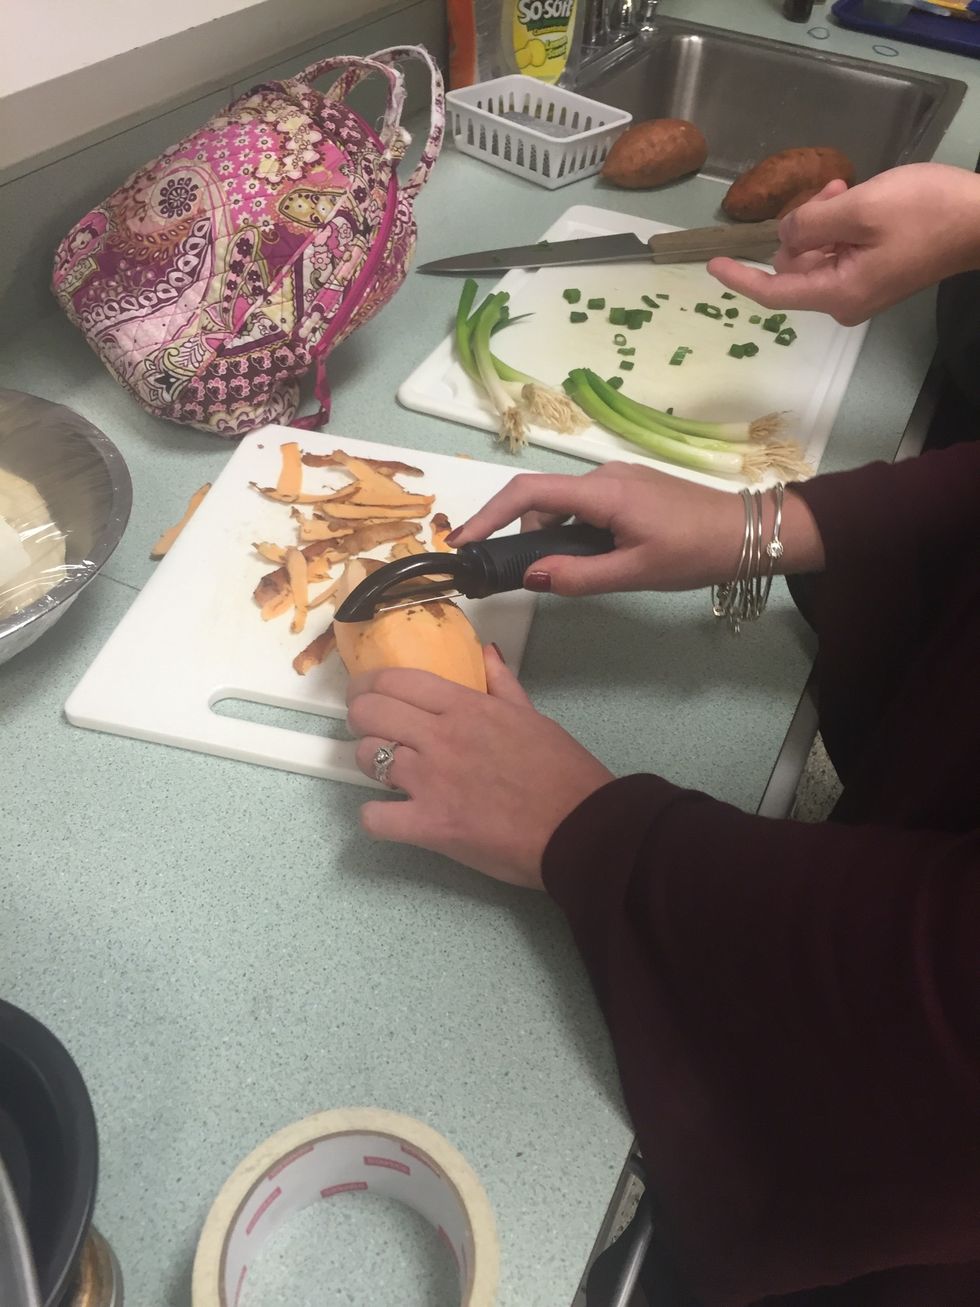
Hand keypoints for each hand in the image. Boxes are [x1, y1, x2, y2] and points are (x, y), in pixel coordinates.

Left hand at [346, 647, 612, 887]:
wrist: (580, 829)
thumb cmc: (563, 773)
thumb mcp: (533, 717)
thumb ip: (502, 684)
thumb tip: (487, 653)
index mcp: (467, 707)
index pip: (396, 680)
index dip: (370, 684)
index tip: (366, 691)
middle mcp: (441, 737)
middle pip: (369, 712)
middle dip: (359, 716)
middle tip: (366, 726)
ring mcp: (431, 781)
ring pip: (364, 757)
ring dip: (367, 762)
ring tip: (384, 770)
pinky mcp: (429, 825)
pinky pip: (375, 817)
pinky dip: (376, 817)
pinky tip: (390, 815)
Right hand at [450, 462, 823, 595]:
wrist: (749, 532)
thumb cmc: (695, 552)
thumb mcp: (634, 573)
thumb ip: (578, 576)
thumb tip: (530, 577)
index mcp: (602, 491)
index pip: (527, 494)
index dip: (488, 515)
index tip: (462, 541)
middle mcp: (603, 475)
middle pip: (541, 500)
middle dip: (522, 535)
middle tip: (515, 574)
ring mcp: (618, 479)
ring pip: (564, 506)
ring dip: (553, 537)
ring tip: (570, 573)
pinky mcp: (630, 488)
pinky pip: (585, 506)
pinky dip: (573, 531)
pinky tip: (591, 558)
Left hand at [708, 164, 979, 324]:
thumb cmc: (927, 213)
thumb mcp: (859, 209)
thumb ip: (811, 223)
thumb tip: (784, 238)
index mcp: (837, 293)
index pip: (773, 292)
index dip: (741, 278)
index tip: (713, 264)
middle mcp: (844, 300)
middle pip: (794, 268)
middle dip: (800, 229)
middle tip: (829, 191)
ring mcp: (861, 288)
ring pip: (816, 254)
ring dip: (821, 220)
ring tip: (844, 187)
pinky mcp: (875, 274)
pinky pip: (839, 251)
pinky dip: (838, 225)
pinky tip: (850, 196)